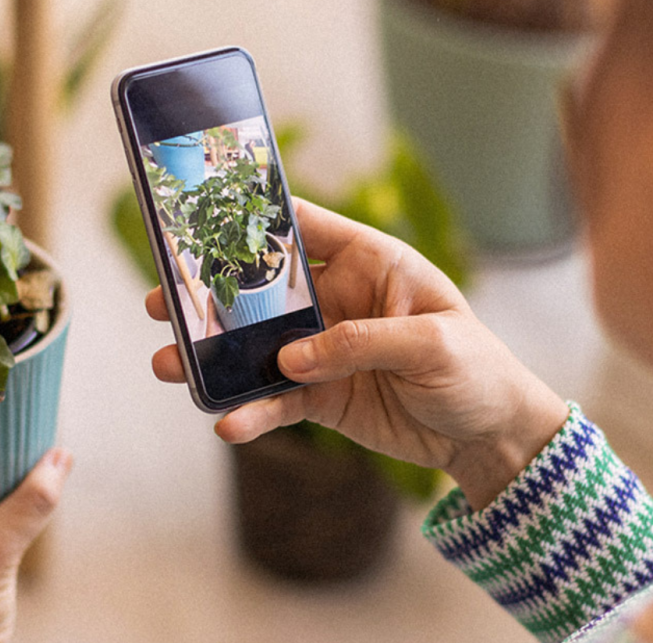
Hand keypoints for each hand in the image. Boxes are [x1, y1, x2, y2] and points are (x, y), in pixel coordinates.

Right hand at [147, 199, 567, 507]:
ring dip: (212, 356)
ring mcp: (323, 350)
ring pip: (255, 347)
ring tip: (167, 364)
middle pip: (262, 288)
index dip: (254, 218)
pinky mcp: (321, 396)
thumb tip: (291, 358)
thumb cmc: (477, 369)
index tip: (200, 216)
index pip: (303, 226)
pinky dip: (250, 412)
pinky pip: (275, 401)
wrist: (490, 435)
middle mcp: (337, 300)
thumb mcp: (433, 344)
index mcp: (368, 263)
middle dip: (211, 292)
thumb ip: (361, 341)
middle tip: (162, 299)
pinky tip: (225, 423)